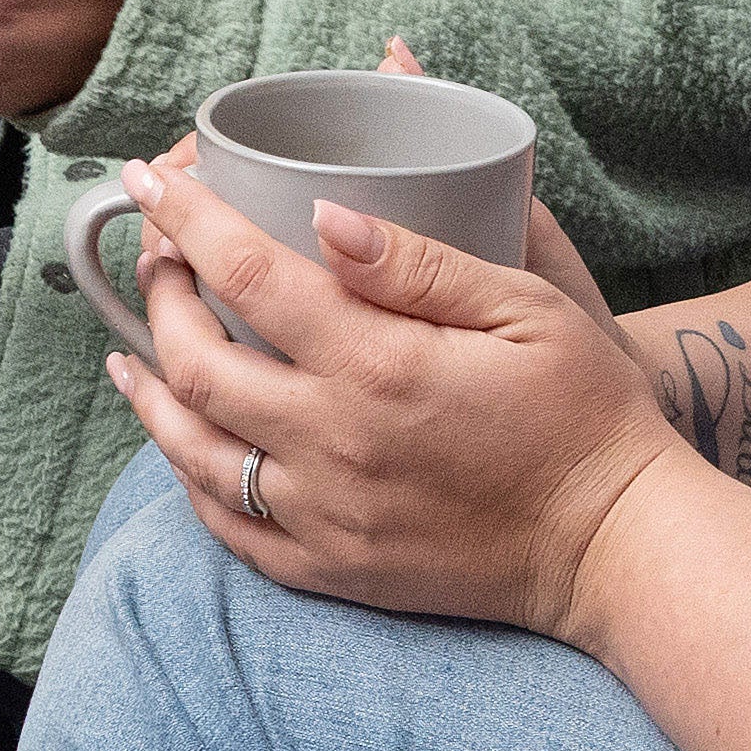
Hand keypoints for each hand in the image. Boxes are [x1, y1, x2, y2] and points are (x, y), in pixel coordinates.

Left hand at [95, 155, 679, 635]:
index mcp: (380, 367)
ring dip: (151, 394)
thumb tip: (322, 213)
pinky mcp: (333, 569)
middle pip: (198, 364)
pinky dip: (190, 478)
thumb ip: (419, 262)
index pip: (248, 275)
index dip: (189, 219)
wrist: (619, 548)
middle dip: (160, 297)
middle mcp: (334, 445)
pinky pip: (229, 528)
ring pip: (194, 451)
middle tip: (159, 257)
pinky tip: (184, 444)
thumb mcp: (530, 308)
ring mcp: (326, 516)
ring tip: (131, 353)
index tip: (152, 182)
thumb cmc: (589, 414)